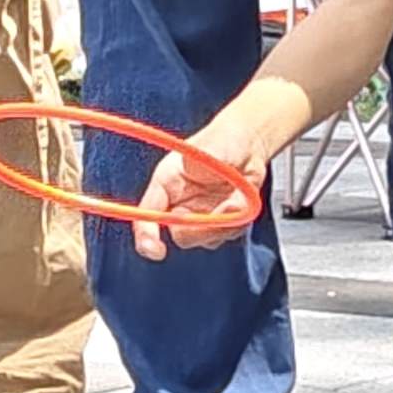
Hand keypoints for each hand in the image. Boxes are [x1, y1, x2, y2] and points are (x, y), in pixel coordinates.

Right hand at [130, 111, 269, 261]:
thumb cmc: (223, 141)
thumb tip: (196, 174)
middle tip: (228, 210)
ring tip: (238, 198)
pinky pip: (223, 236)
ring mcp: (196, 216)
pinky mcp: (216, 223)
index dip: (146, 237)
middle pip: (181, 235)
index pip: (146, 216)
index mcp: (165, 184)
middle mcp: (177, 204)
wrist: (246, 145)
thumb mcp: (213, 146)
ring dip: (225, 225)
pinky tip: (243, 203)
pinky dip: (237, 224)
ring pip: (205, 239)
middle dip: (204, 230)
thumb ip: (206, 164)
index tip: (158, 251)